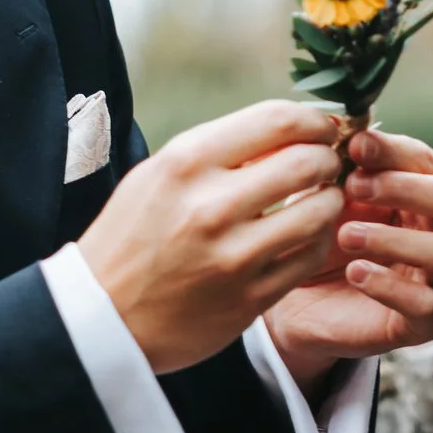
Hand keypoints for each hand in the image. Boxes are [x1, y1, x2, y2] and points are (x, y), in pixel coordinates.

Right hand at [77, 100, 344, 374]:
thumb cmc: (133, 233)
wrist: (101, 315)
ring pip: (320, 211)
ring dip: (330, 198)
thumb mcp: (160, 174)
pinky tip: (307, 233)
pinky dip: (319, 239)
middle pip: (307, 162)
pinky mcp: (248, 299)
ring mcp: (232, 257)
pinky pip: (309, 256)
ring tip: (321, 197)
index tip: (322, 125)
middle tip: (328, 161)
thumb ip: (220, 149)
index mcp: (185, 163)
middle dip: (329, 156)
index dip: (314, 118)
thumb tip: (291, 127)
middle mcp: (210, 207)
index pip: (277, 120)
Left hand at [264, 128, 432, 395]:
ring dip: (393, 238)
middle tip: (352, 186)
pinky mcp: (426, 326)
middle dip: (404, 188)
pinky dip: (388, 284)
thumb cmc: (320, 236)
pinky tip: (352, 272)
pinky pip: (427, 306)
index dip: (396, 151)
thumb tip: (353, 126)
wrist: (296, 301)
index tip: (353, 146)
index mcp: (429, 196)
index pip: (431, 164)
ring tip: (344, 234)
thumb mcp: (330, 194)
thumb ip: (346, 164)